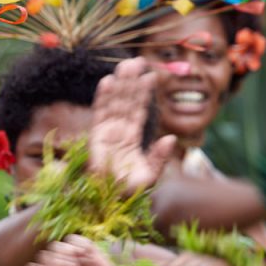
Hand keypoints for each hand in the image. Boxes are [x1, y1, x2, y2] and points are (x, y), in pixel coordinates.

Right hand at [88, 57, 175, 192]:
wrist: (110, 204)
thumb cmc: (129, 193)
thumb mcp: (151, 176)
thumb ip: (160, 157)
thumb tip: (170, 138)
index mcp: (131, 140)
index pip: (138, 112)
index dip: (144, 94)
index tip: (151, 75)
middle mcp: (118, 134)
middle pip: (125, 103)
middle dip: (130, 82)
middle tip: (137, 60)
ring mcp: (106, 135)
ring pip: (114, 105)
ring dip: (119, 85)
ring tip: (125, 65)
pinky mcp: (95, 138)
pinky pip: (99, 115)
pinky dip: (103, 99)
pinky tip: (108, 82)